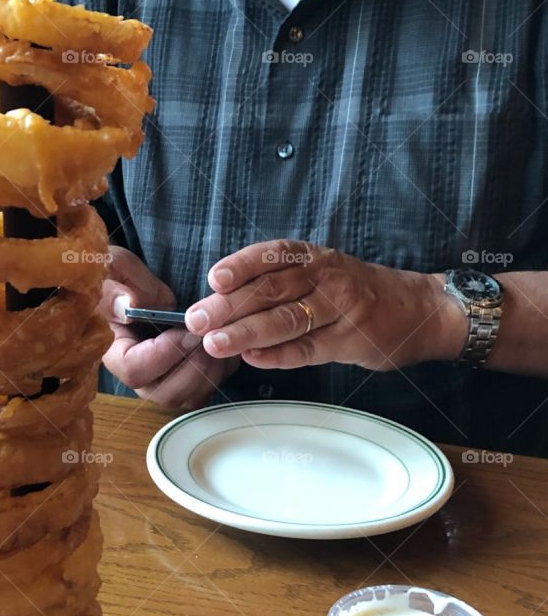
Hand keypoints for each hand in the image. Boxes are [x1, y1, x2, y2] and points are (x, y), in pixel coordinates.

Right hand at [98, 246, 237, 409]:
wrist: (136, 287)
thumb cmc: (120, 278)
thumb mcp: (112, 272)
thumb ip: (115, 290)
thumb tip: (129, 305)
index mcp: (113, 352)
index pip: (134, 370)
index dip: (163, 354)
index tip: (186, 329)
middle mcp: (136, 377)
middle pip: (166, 393)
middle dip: (195, 366)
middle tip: (211, 335)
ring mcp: (160, 383)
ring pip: (189, 398)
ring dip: (212, 371)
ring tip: (222, 337)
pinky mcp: (182, 382)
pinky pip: (206, 391)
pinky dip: (222, 371)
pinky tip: (228, 343)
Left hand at [185, 240, 466, 370]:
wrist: (418, 309)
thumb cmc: (354, 292)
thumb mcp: (319, 273)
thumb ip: (275, 285)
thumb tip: (219, 303)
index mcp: (313, 257)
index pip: (272, 256)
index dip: (241, 266)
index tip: (213, 279)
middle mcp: (327, 277)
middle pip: (272, 289)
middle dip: (230, 306)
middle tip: (197, 319)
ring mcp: (341, 309)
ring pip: (287, 319)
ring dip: (247, 332)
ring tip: (215, 343)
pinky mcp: (351, 340)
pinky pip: (308, 349)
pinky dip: (278, 356)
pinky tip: (253, 359)